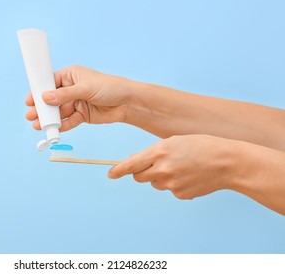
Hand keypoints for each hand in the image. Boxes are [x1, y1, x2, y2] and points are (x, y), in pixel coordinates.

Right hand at [25, 65, 134, 131]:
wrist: (127, 103)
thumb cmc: (110, 87)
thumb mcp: (85, 88)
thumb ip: (65, 95)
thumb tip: (46, 97)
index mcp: (71, 75)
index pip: (51, 82)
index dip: (39, 91)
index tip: (30, 100)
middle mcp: (72, 88)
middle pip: (53, 99)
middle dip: (42, 108)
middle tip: (31, 115)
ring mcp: (77, 102)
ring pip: (60, 111)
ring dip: (50, 119)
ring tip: (38, 125)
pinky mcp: (82, 115)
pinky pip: (69, 120)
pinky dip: (62, 126)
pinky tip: (54, 130)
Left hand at [108, 135, 237, 199]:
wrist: (227, 162)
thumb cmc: (200, 146)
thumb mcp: (174, 141)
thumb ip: (154, 152)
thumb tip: (137, 164)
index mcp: (159, 152)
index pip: (131, 164)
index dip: (118, 170)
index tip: (110, 174)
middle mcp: (162, 169)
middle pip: (139, 177)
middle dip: (142, 171)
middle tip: (155, 164)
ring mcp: (171, 184)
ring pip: (155, 183)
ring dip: (160, 176)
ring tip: (180, 166)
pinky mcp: (180, 194)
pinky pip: (170, 190)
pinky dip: (175, 184)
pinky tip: (189, 176)